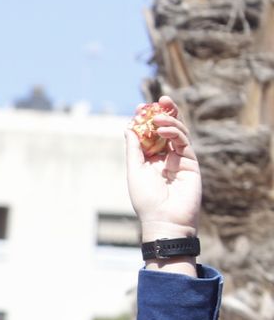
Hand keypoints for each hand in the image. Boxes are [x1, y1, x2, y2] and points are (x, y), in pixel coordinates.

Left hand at [125, 96, 200, 237]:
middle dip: (164, 114)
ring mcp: (179, 159)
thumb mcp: (135, 170)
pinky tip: (163, 129)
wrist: (165, 219)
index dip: (146, 120)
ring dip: (169, 121)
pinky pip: (184, 142)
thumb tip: (129, 127)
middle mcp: (165, 157)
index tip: (140, 107)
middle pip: (166, 130)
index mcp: (150, 160)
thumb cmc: (146, 199)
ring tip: (158, 116)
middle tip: (159, 100)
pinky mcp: (191, 162)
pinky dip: (174, 133)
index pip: (150, 134)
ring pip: (177, 133)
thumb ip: (134, 149)